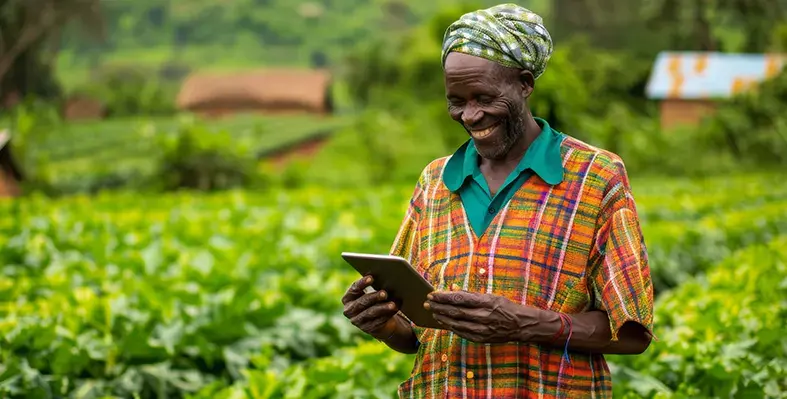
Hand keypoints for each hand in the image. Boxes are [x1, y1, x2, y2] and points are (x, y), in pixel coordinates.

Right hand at [341, 276, 399, 338]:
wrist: (378, 320)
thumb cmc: (375, 300)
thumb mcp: (371, 293)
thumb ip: (374, 286)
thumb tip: (387, 278)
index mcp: (348, 298)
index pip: (354, 289)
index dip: (362, 283)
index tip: (371, 278)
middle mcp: (349, 310)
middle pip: (362, 302)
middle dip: (374, 297)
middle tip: (384, 293)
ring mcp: (358, 321)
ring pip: (370, 313)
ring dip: (382, 308)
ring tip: (393, 304)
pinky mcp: (368, 329)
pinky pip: (377, 321)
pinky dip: (387, 315)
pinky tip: (394, 310)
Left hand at [425, 290, 540, 343]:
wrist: (521, 325)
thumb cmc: (505, 307)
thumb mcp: (490, 296)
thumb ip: (471, 294)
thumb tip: (452, 289)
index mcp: (485, 302)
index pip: (460, 298)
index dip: (444, 296)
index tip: (433, 293)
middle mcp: (483, 316)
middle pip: (455, 311)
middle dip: (439, 306)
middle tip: (427, 303)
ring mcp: (482, 328)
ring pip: (456, 323)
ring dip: (442, 317)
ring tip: (432, 312)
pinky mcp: (481, 338)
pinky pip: (462, 333)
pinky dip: (451, 327)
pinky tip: (443, 322)